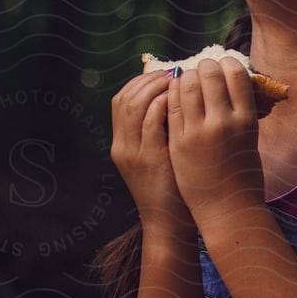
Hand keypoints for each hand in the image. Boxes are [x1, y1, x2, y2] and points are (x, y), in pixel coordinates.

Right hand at [110, 70, 186, 226]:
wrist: (170, 225)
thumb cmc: (173, 189)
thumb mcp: (160, 157)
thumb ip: (160, 132)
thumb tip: (174, 100)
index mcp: (121, 145)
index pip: (121, 101)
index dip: (139, 83)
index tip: (161, 74)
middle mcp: (122, 147)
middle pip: (124, 99)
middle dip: (147, 80)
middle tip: (170, 72)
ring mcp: (133, 154)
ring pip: (133, 106)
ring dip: (154, 88)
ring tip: (174, 80)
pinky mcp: (149, 160)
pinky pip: (149, 123)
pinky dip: (161, 105)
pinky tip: (176, 97)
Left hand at [166, 56, 264, 224]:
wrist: (227, 211)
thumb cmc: (244, 176)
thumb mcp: (250, 140)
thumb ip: (239, 113)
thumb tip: (231, 84)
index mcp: (246, 120)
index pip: (235, 74)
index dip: (227, 63)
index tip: (222, 65)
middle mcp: (222, 123)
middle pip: (209, 75)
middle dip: (204, 66)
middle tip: (202, 67)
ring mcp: (197, 132)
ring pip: (186, 86)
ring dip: (185, 77)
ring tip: (186, 79)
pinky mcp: (178, 142)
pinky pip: (171, 106)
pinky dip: (172, 94)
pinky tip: (173, 94)